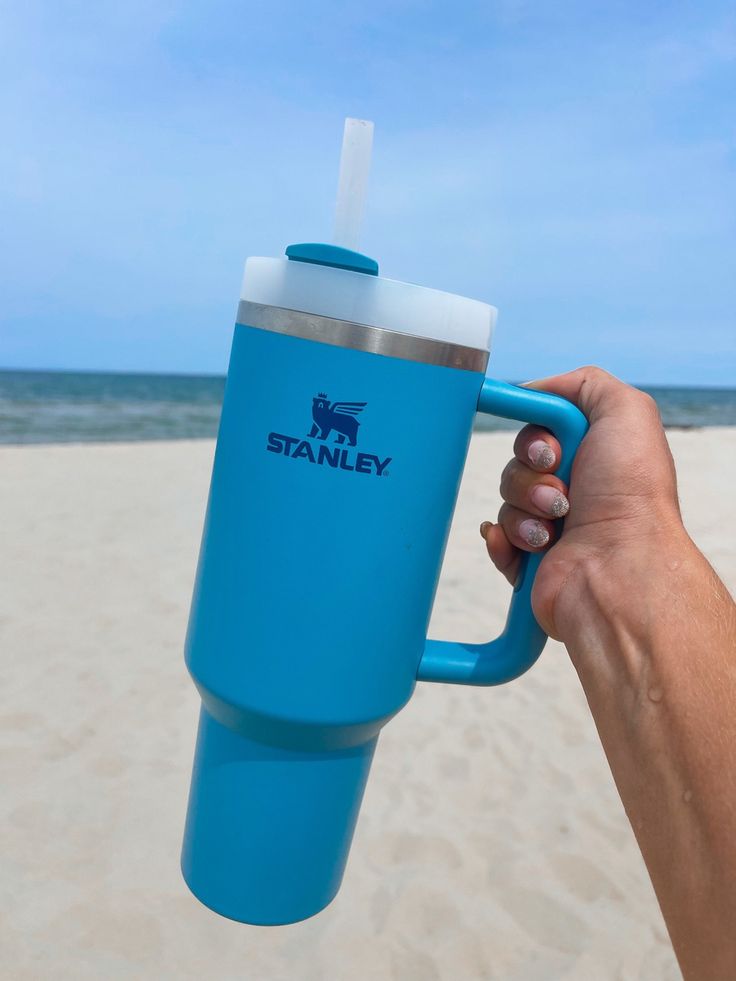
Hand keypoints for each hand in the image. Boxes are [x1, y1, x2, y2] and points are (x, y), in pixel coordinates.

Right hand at [480, 366, 690, 641]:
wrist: (618, 567)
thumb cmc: (630, 493)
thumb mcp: (626, 411)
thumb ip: (585, 384)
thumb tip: (534, 391)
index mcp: (596, 457)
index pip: (540, 431)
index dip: (536, 437)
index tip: (550, 448)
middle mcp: (577, 490)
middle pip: (517, 463)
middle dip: (530, 473)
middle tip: (562, 491)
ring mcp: (552, 526)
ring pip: (506, 500)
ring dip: (525, 509)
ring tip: (555, 526)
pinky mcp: (531, 560)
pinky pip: (495, 538)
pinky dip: (504, 541)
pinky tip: (529, 547)